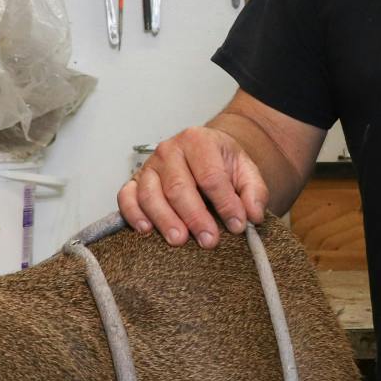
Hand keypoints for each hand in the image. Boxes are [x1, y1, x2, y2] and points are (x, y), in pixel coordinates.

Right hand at [118, 126, 267, 248]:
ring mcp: (149, 166)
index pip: (211, 176)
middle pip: (179, 187)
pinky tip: (146, 230)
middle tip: (209, 240)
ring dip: (165, 219)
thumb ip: (254, 192)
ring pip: (151, 194)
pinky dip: (133, 214)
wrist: (202, 152)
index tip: (237, 225)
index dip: (225, 203)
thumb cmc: (221, 164)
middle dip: (195, 217)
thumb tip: (253, 214)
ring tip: (179, 240)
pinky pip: (127, 197)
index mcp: (198, 140)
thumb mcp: (246, 171)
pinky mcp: (135, 182)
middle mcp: (169, 150)